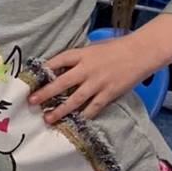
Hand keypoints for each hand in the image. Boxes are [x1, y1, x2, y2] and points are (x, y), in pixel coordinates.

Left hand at [30, 33, 149, 124]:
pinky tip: (75, 122)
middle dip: (45, 93)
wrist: (141, 52)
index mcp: (82, 54)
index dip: (43, 70)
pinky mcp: (109, 93)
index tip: (30, 79)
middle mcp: (87, 69)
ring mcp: (98, 82)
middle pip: (62, 82)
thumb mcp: (94, 47)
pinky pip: (94, 107)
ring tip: (48, 118)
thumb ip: (78, 58)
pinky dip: (84, 115)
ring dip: (60, 110)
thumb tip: (61, 67)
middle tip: (31, 101)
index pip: (58, 61)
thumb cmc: (116, 47)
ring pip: (75, 99)